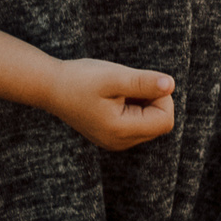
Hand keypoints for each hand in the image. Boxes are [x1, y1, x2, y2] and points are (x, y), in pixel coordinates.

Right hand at [41, 58, 176, 150]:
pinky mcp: (111, 135)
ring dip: (142, 102)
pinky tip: (113, 97)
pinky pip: (136, 123)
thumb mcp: (114, 77)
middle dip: (152, 100)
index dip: (161, 97)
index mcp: (121, 131)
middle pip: (159, 122)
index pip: (165, 119)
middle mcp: (120, 143)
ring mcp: (115, 142)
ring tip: (117, 92)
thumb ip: (144, 82)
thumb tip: (171, 84)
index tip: (140, 82)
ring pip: (149, 122)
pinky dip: (133, 107)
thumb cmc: (80, 79)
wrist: (49, 87)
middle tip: (127, 86)